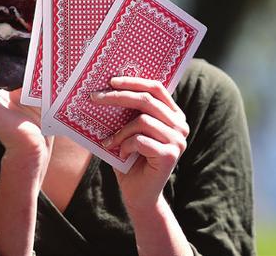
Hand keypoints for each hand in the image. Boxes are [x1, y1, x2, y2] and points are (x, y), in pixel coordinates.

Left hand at [91, 76, 189, 211]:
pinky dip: (125, 146)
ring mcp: (178, 141)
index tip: (111, 81)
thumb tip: (107, 88)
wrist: (139, 195)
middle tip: (94, 98)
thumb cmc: (131, 160)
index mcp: (173, 115)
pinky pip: (140, 140)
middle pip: (147, 100)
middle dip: (118, 97)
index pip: (156, 88)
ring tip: (110, 142)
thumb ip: (128, 112)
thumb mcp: (129, 131)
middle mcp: (180, 125)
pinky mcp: (170, 155)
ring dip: (120, 132)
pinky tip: (121, 155)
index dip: (133, 82)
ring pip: (142, 120)